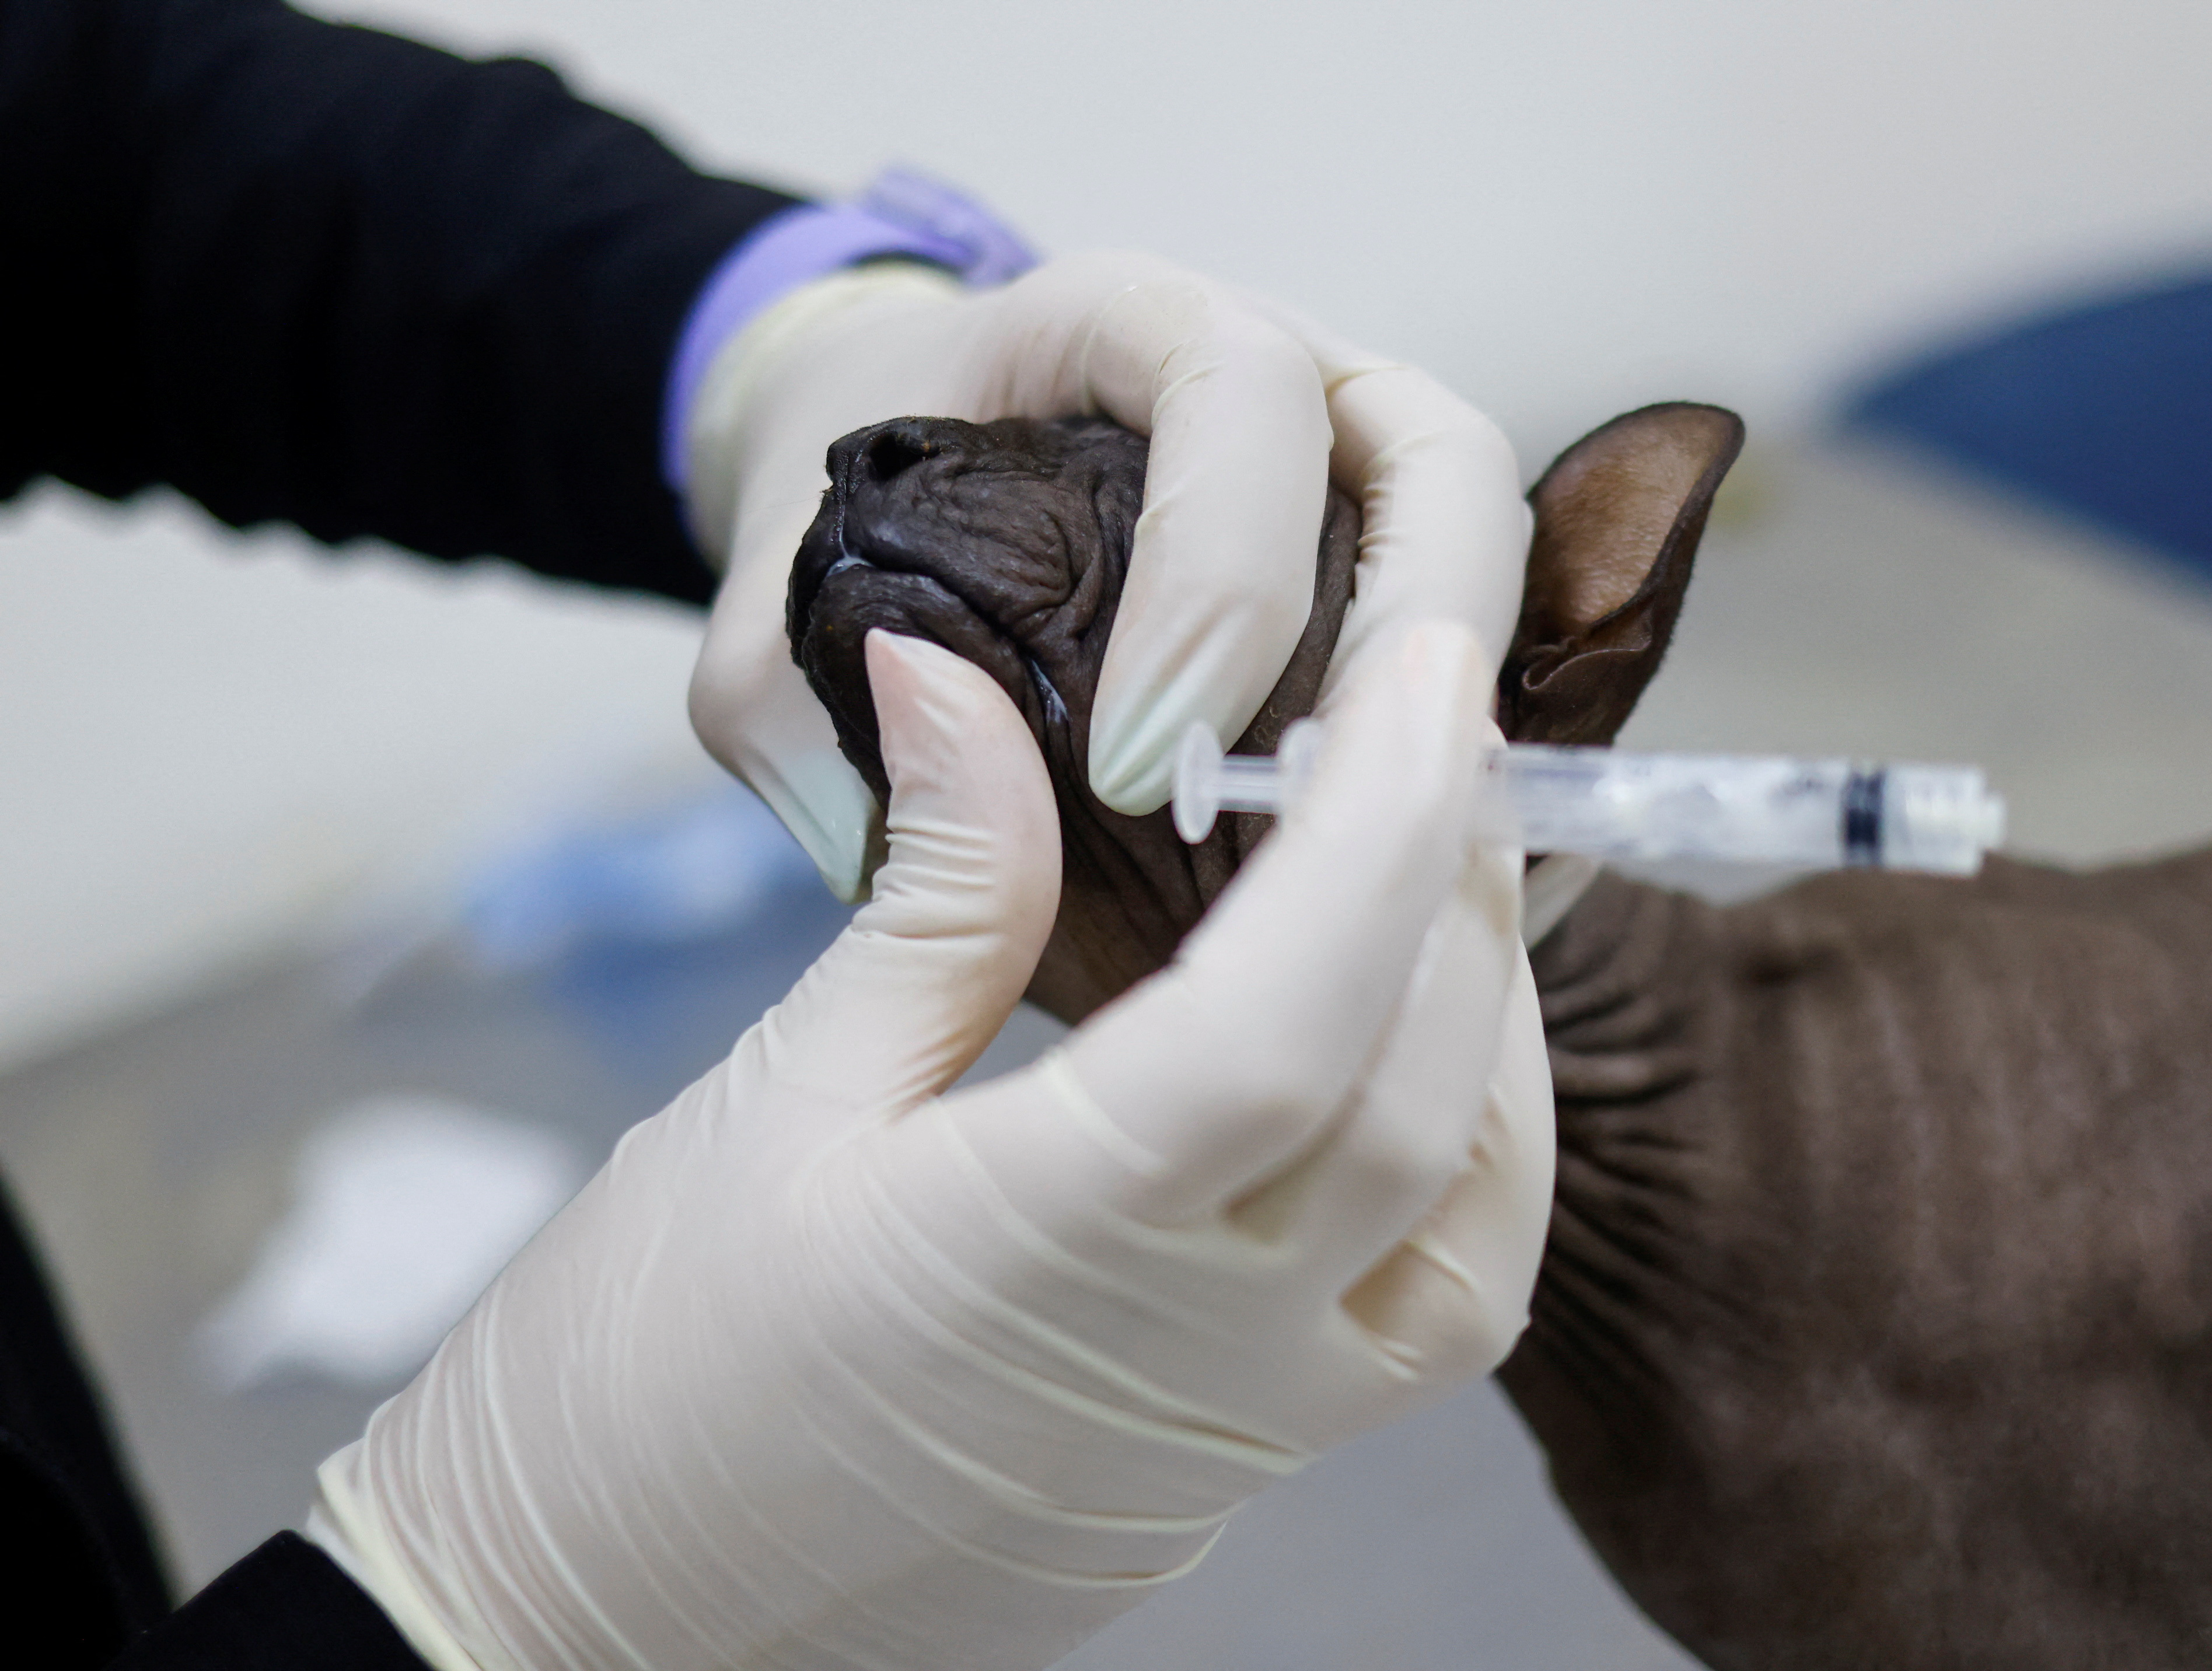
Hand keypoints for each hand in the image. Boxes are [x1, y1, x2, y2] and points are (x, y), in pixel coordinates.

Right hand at [309, 621, 1552, 1670]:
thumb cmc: (638, 1372)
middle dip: (1460, 891)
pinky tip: (1420, 1063)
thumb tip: (957, 674)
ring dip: (1497, 1037)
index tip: (1422, 672)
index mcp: (1044, 1243)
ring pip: (1472, 1233)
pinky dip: (1471, 1169)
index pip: (1287, 1018)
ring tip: (1451, 881)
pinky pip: (1437, 1322)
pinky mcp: (1242, 1476)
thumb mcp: (776, 1097)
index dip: (1380, 829)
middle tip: (1443, 728)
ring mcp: (1237, 1441)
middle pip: (1412, 1103)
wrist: (605, 1630)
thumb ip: (930, 891)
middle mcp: (1188, 1360)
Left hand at [683, 251, 1530, 896]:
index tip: (1133, 760)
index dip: (1224, 565)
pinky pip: (1456, 638)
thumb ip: (795, 718)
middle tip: (1302, 814)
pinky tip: (1376, 856)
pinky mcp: (1370, 571)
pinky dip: (1439, 741)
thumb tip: (896, 848)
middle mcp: (1273, 373)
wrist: (864, 462)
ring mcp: (1346, 466)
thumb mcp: (765, 614)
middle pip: (1438, 457)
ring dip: (1447, 699)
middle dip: (1402, 640)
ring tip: (1360, 851)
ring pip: (1479, 547)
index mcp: (1119, 326)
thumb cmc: (830, 524)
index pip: (1238, 386)